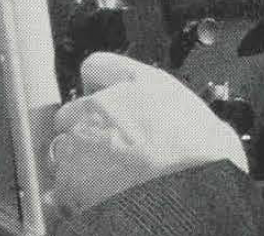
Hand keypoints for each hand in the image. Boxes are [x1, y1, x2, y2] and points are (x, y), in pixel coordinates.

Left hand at [46, 52, 246, 214]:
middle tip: (111, 148)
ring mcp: (83, 143)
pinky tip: (99, 197)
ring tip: (111, 178)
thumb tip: (166, 114)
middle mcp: (103, 105)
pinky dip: (73, 194)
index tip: (101, 98)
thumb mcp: (191, 106)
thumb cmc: (203, 150)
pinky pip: (60, 186)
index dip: (97, 85)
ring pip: (65, 149)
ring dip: (80, 162)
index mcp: (135, 83)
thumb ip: (164, 103)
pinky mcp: (71, 180)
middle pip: (72, 111)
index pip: (96, 66)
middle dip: (85, 129)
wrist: (195, 184)